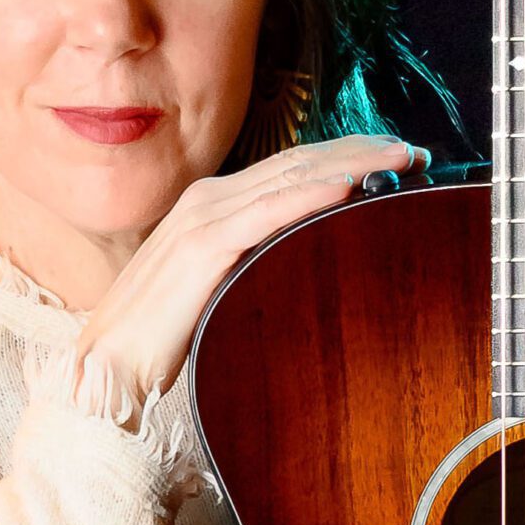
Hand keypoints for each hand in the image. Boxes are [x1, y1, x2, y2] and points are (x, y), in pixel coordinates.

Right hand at [73, 134, 424, 405]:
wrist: (109, 374)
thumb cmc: (166, 340)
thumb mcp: (225, 288)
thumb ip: (259, 263)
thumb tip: (313, 261)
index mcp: (216, 205)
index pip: (293, 167)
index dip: (348, 154)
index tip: (399, 157)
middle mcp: (209, 199)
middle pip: (300, 161)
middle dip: (362, 150)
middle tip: (415, 150)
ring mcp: (202, 218)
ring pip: (290, 177)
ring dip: (351, 163)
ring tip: (399, 159)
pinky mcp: (200, 247)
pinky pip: (265, 212)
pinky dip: (308, 196)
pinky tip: (347, 187)